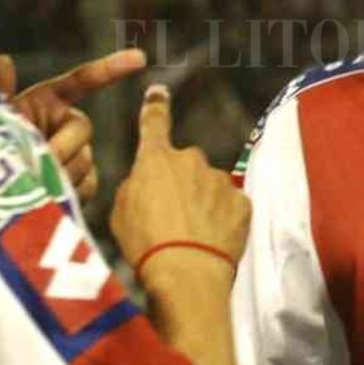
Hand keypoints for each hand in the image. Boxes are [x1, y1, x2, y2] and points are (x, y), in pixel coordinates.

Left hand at [0, 49, 146, 201]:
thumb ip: (2, 93)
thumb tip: (2, 60)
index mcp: (50, 100)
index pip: (84, 80)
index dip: (111, 68)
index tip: (140, 58)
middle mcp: (69, 124)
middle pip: (83, 128)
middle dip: (64, 145)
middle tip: (43, 160)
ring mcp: (78, 154)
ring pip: (85, 159)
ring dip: (61, 171)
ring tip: (32, 180)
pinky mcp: (82, 183)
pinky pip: (88, 184)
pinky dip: (71, 189)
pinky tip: (50, 194)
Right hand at [111, 85, 251, 286]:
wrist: (187, 272)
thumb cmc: (145, 244)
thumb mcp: (120, 214)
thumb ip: (135, 188)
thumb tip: (146, 184)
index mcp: (155, 160)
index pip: (154, 124)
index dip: (155, 107)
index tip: (159, 92)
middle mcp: (191, 161)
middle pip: (186, 167)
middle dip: (182, 186)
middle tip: (172, 220)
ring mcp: (220, 180)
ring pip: (211, 187)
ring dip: (204, 205)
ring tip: (192, 239)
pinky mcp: (243, 202)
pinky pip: (231, 207)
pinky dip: (223, 221)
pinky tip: (213, 242)